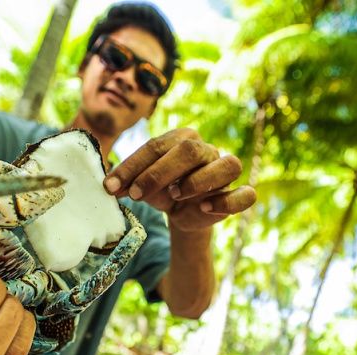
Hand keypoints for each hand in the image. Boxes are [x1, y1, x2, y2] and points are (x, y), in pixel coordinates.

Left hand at [104, 128, 256, 231]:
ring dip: (198, 181)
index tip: (111, 186)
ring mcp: (225, 171)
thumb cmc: (161, 190)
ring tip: (174, 195)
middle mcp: (207, 150)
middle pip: (190, 150)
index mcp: (181, 139)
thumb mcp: (141, 185)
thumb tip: (110, 186)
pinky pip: (245, 194)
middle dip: (158, 173)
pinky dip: (227, 201)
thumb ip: (128, 182)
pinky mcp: (236, 194)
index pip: (156, 146)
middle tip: (135, 194)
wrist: (183, 213)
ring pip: (226, 165)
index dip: (132, 166)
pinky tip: (204, 208)